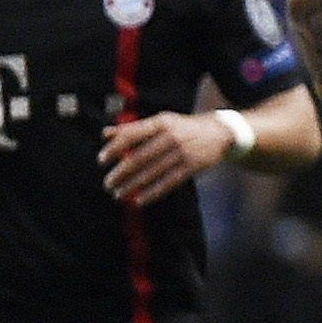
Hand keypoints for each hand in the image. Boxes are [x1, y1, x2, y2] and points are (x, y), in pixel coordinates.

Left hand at [99, 111, 233, 205]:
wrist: (220, 132)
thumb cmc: (183, 127)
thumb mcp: (160, 122)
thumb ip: (133, 128)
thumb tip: (105, 134)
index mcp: (160, 122)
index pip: (131, 135)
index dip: (114, 148)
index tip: (101, 160)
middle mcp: (171, 136)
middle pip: (139, 157)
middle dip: (121, 172)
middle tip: (107, 183)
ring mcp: (182, 152)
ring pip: (152, 172)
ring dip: (132, 185)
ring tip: (118, 194)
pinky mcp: (192, 166)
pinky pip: (168, 182)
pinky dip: (152, 193)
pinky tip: (139, 200)